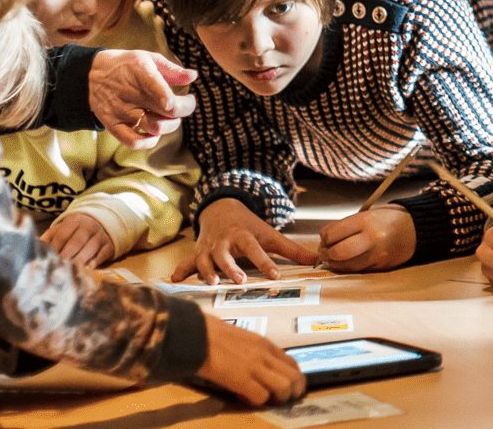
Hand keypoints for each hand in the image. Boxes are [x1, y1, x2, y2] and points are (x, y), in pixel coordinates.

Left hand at [41, 212, 115, 267]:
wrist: (101, 223)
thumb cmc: (75, 230)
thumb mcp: (63, 228)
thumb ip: (50, 237)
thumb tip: (36, 247)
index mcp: (74, 221)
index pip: (63, 234)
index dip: (55, 247)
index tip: (48, 260)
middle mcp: (88, 226)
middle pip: (77, 241)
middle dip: (67, 255)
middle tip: (59, 268)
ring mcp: (100, 235)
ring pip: (91, 247)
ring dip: (81, 259)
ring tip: (72, 270)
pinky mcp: (109, 245)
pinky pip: (103, 253)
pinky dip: (96, 261)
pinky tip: (88, 269)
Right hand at [89, 49, 196, 148]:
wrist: (91, 75)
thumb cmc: (127, 66)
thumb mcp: (148, 58)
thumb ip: (172, 69)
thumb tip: (193, 76)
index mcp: (140, 72)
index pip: (157, 88)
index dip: (173, 100)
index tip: (188, 100)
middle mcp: (130, 93)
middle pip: (166, 111)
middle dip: (183, 109)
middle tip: (185, 104)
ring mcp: (121, 111)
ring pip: (154, 127)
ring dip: (170, 126)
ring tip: (170, 117)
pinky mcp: (113, 125)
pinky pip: (133, 142)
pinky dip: (149, 142)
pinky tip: (154, 133)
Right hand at [171, 199, 317, 283]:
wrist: (221, 208)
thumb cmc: (249, 226)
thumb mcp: (269, 234)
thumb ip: (291, 250)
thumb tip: (317, 261)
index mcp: (244, 236)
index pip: (255, 249)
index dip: (265, 262)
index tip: (274, 276)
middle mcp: (225, 241)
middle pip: (227, 254)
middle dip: (232, 267)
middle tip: (239, 280)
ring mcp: (209, 247)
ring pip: (205, 258)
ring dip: (207, 270)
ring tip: (211, 283)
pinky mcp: (198, 252)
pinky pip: (188, 261)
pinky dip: (181, 269)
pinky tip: (175, 280)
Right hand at [195, 313, 305, 405]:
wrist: (198, 334)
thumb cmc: (215, 334)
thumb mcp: (244, 338)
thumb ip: (257, 351)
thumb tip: (264, 367)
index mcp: (265, 344)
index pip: (292, 363)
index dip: (295, 379)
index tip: (290, 388)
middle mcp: (265, 354)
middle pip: (294, 377)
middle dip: (294, 391)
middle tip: (283, 399)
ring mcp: (255, 367)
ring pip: (284, 387)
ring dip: (279, 398)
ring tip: (266, 399)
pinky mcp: (242, 379)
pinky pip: (261, 397)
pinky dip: (256, 402)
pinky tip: (245, 398)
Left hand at [317, 205, 416, 271]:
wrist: (414, 229)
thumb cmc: (386, 219)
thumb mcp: (365, 215)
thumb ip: (345, 225)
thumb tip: (324, 238)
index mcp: (366, 221)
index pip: (333, 234)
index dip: (324, 238)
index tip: (324, 237)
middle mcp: (371, 239)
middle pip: (338, 253)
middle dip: (327, 253)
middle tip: (325, 251)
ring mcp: (377, 256)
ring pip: (346, 266)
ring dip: (335, 263)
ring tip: (333, 257)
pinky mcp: (381, 268)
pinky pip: (357, 270)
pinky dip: (348, 267)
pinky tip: (346, 261)